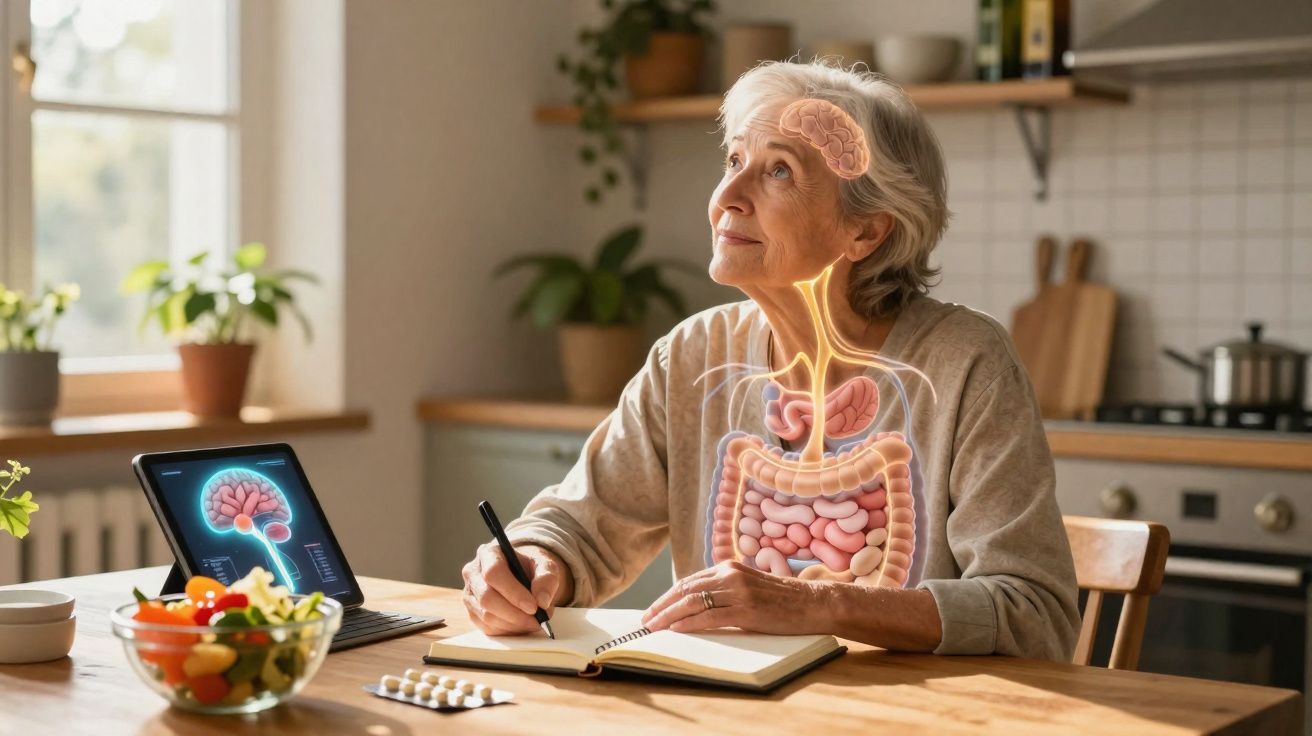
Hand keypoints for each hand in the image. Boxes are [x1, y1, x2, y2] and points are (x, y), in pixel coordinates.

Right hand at [461, 543, 568, 635]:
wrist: (522, 576)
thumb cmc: (530, 569)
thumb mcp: (545, 565)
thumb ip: (547, 578)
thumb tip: (542, 602)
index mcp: (489, 554)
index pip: (494, 573)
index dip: (513, 592)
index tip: (533, 607)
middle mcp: (473, 573)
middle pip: (487, 598)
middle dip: (514, 613)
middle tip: (536, 620)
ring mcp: (470, 594)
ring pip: (486, 616)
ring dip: (513, 624)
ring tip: (533, 621)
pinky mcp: (472, 613)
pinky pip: (487, 628)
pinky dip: (508, 630)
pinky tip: (521, 624)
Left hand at [641, 560, 830, 634]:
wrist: (812, 603)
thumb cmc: (782, 600)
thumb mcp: (749, 588)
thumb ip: (726, 592)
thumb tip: (698, 607)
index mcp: (729, 568)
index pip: (689, 581)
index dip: (667, 597)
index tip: (653, 610)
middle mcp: (730, 575)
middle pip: (686, 590)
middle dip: (662, 607)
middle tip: (645, 621)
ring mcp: (738, 591)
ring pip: (693, 602)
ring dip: (668, 616)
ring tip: (653, 628)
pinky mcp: (746, 609)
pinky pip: (710, 616)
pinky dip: (689, 623)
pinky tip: (675, 630)